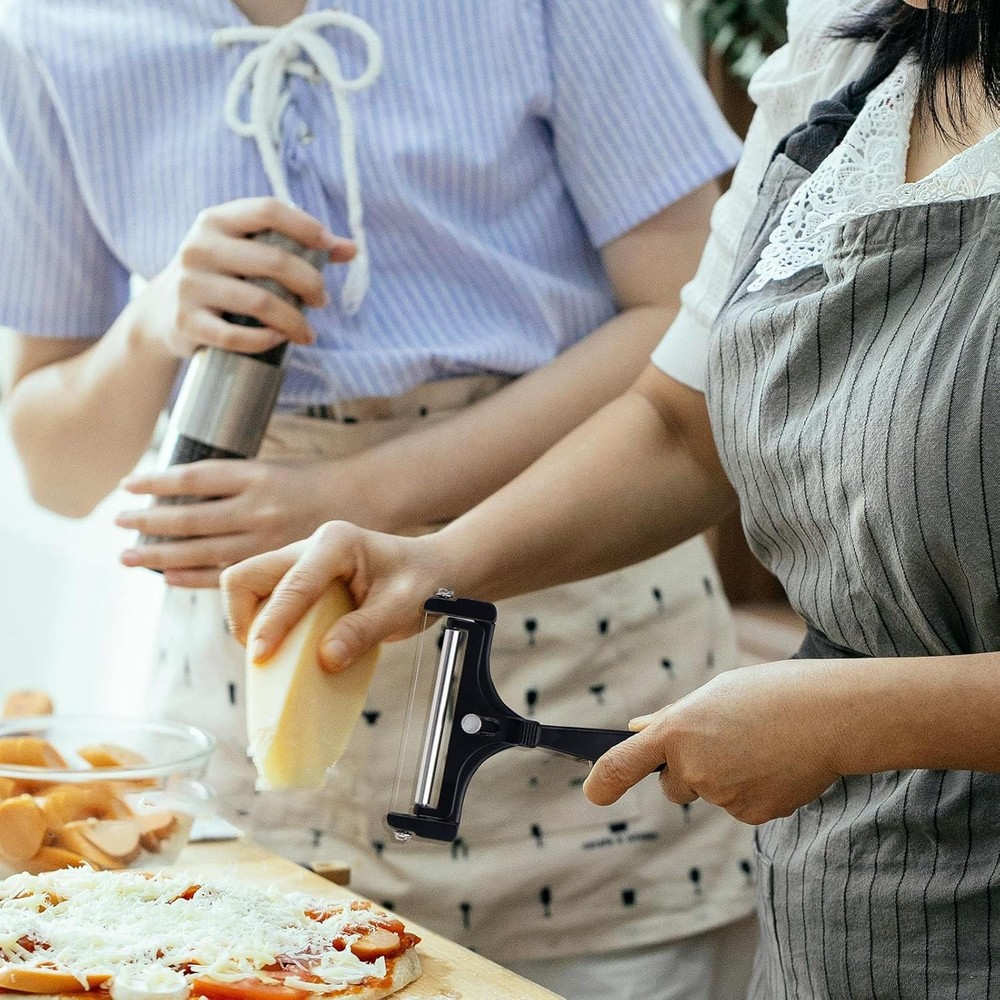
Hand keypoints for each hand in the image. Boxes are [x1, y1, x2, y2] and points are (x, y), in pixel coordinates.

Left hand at [115, 457, 381, 587]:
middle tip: (118, 522)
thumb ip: (234, 481)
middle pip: (189, 516)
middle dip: (148, 521)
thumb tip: (184, 491)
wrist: (366, 501)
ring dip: (158, 554)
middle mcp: (258, 507)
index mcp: (256, 474)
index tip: (128, 484)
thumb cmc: (315, 481)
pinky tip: (167, 576)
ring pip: (200, 549)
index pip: (194, 476)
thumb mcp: (273, 466)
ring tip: (128, 554)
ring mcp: (265, 539)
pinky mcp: (274, 563)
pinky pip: (224, 575)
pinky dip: (191, 577)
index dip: (158, 481)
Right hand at [133, 197, 354, 357]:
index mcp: (215, 221)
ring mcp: (190, 286)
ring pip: (260, 302)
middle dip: (310, 283)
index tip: (330, 247)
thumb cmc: (220, 276)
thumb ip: (295, 246)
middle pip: (273, 261)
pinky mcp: (186, 323)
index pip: (268, 210)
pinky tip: (280, 340)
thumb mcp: (245, 252)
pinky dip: (265, 339)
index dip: (306, 226)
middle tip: (322, 299)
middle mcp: (199, 248)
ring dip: (295, 320)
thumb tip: (352, 249)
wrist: (159, 313)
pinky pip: (236, 335)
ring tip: (308, 332)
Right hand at [220, 521, 450, 670]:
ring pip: (249, 587)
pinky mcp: (298, 578)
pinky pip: (265, 600)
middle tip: (265, 656)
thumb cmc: (420, 581)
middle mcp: (310, 546)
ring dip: (254, 623)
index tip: (261, 656)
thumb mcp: (402, 607)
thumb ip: (364, 631)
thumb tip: (326, 657)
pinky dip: (267, 625)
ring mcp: (300, 560)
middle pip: (246, 575)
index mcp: (337, 543)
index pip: (292, 584)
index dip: (272, 622)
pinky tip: (290, 646)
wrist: (430, 570)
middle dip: (245, 618)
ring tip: (279, 653)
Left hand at [582, 661, 844, 824]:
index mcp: (676, 731)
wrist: (829, 715)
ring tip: (762, 744)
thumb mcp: (714, 693)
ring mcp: (722, 795)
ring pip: (713, 794)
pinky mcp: (752, 814)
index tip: (593, 793)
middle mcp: (692, 768)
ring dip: (728, 776)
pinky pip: (742, 806)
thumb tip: (637, 729)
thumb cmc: (770, 693)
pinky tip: (778, 765)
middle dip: (688, 771)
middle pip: (674, 785)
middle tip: (725, 741)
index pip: (623, 763)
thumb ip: (674, 717)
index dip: (603, 781)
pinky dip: (756, 790)